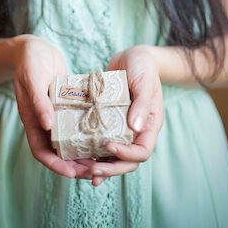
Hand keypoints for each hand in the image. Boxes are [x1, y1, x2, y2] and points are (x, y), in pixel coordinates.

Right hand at [11, 34, 91, 179]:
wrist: (35, 47)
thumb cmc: (30, 61)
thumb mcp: (33, 79)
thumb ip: (39, 101)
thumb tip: (49, 126)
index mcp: (32, 119)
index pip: (40, 151)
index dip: (55, 164)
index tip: (72, 173)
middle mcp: (44, 121)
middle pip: (57, 151)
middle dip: (74, 164)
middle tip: (94, 171)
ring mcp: (55, 114)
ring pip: (69, 140)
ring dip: (83, 151)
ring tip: (101, 158)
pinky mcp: (66, 105)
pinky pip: (76, 124)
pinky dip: (86, 132)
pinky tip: (103, 134)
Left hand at [75, 46, 163, 185]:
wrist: (133, 57)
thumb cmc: (143, 67)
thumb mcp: (144, 82)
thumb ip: (141, 103)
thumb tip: (135, 127)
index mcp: (149, 125)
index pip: (142, 151)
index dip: (127, 155)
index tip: (109, 147)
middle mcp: (136, 131)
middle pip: (127, 161)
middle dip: (110, 169)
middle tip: (92, 171)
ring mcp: (122, 128)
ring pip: (112, 157)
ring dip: (99, 166)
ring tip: (81, 170)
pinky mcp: (109, 122)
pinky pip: (101, 142)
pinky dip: (92, 153)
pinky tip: (79, 159)